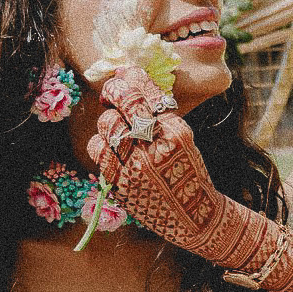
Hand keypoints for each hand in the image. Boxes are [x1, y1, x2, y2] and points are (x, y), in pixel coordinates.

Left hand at [91, 70, 259, 263]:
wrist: (194, 216)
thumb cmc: (189, 174)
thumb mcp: (184, 140)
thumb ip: (160, 117)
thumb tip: (131, 84)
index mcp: (176, 132)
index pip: (147, 93)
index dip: (131, 78)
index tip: (125, 75)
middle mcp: (156, 146)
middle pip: (124, 102)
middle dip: (113, 91)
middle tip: (111, 92)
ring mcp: (136, 165)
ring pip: (107, 124)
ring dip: (108, 121)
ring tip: (115, 127)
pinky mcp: (121, 182)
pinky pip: (98, 151)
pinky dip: (100, 144)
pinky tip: (109, 148)